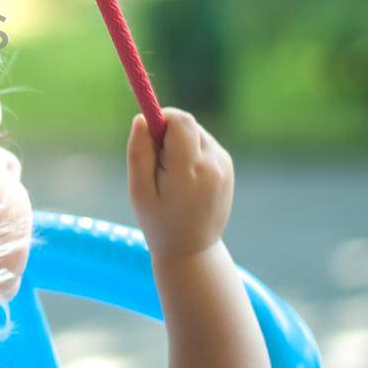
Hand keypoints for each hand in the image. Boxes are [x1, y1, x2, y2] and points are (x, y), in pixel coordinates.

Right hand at [127, 109, 232, 259]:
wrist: (192, 249)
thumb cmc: (158, 221)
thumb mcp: (139, 190)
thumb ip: (139, 152)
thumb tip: (142, 118)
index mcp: (189, 168)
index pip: (180, 121)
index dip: (161, 120)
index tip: (148, 137)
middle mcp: (213, 163)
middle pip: (188, 124)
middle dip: (168, 133)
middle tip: (156, 162)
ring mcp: (224, 165)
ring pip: (196, 133)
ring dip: (179, 144)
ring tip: (171, 177)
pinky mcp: (228, 167)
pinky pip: (205, 145)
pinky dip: (191, 152)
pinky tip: (185, 180)